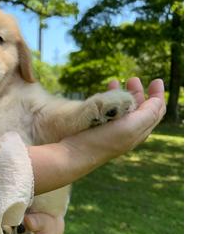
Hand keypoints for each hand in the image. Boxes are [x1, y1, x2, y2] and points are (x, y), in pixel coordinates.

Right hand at [29, 78, 165, 194]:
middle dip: (139, 91)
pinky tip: (102, 95)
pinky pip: (108, 112)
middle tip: (132, 79)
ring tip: (115, 82)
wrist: (75, 154)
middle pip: (139, 108)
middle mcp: (128, 131)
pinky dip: (109, 100)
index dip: (158, 94)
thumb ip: (149, 113)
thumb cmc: (103, 141)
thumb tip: (159, 100)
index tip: (156, 80)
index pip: (155, 110)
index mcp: (139, 131)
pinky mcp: (98, 129)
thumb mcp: (132, 126)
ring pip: (122, 108)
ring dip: (122, 93)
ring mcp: (112, 131)